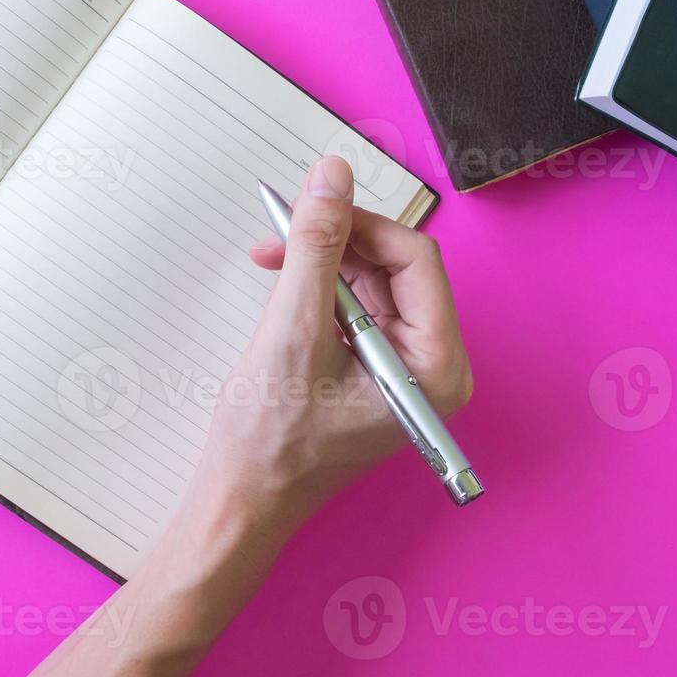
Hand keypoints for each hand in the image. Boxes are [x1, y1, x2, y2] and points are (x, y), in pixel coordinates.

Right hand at [30, 157, 472, 676]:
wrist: (241, 500)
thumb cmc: (270, 441)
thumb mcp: (292, 329)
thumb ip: (317, 247)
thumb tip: (333, 176)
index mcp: (434, 366)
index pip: (416, 260)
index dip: (362, 225)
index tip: (312, 207)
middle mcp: (431, 368)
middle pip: (396, 269)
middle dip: (338, 244)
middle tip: (283, 229)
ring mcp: (403, 371)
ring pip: (372, 284)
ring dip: (322, 264)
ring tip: (271, 261)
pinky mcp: (373, 372)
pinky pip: (356, 310)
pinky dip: (318, 291)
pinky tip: (282, 288)